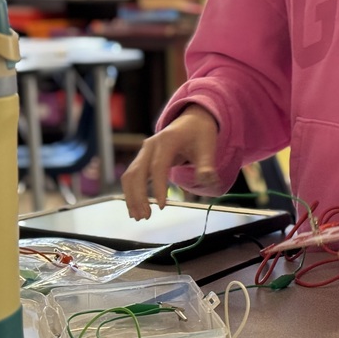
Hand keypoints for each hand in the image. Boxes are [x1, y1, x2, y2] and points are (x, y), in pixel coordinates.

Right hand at [120, 104, 218, 219]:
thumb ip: (206, 165)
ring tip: (139, 217)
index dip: (158, 187)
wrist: (192, 120)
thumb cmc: (201, 134)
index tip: (162, 206)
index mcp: (167, 140)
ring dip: (131, 197)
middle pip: (137, 172)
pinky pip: (132, 176)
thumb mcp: (208, 147)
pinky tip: (136, 208)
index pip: (158, 166)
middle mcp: (151, 145)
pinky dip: (131, 192)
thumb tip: (208, 180)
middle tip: (146, 217)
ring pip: (130, 175)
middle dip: (139, 196)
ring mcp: (144, 151)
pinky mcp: (142, 158)